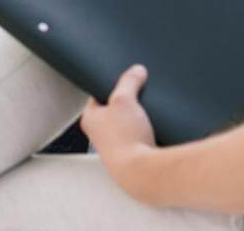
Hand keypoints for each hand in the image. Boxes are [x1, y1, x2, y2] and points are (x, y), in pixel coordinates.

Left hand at [81, 65, 156, 193]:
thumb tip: (137, 71)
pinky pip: (138, 137)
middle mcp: (99, 134)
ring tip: (147, 113)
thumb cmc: (126, 139)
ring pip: (126, 124)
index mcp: (89, 119)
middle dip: (127, 101)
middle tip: (139, 94)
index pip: (97, 94)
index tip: (123, 78)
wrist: (142, 173)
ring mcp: (115, 146)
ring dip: (137, 118)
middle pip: (113, 109)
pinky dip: (145, 131)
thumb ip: (129, 81)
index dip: (111, 85)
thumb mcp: (124, 99)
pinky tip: (153, 128)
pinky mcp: (131, 156)